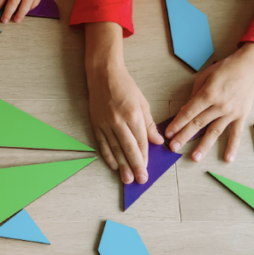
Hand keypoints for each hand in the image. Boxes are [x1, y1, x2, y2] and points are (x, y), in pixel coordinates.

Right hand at [88, 62, 164, 184]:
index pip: (140, 141)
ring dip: (121, 165)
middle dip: (135, 166)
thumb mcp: (143, 103)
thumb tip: (157, 141)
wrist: (103, 75)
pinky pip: (102, 143)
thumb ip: (149, 124)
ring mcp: (105, 123)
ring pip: (114, 149)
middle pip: (128, 148)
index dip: (144, 157)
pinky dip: (107, 156)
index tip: (146, 169)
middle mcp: (118, 121)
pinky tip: (113, 165)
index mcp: (133, 114)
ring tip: (127, 179)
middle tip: (140, 180)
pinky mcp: (96, 124)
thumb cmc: (125, 87)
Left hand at [166, 43, 253, 162]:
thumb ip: (194, 94)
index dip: (177, 124)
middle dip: (184, 136)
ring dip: (204, 146)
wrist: (249, 67)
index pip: (189, 113)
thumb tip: (184, 111)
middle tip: (174, 147)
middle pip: (198, 124)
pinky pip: (236, 134)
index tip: (169, 133)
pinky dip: (232, 147)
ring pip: (214, 132)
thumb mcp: (204, 77)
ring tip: (195, 158)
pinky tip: (227, 159)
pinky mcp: (241, 116)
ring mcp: (231, 112)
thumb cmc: (225, 69)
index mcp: (208, 94)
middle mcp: (219, 105)